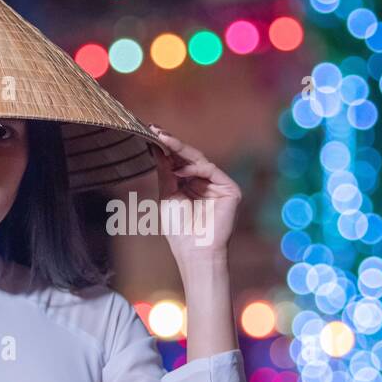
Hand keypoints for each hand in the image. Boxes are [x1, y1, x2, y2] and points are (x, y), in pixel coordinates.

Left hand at [148, 125, 239, 263]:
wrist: (194, 251)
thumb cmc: (179, 229)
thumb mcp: (167, 194)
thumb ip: (165, 171)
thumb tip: (156, 146)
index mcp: (191, 185)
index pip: (179, 162)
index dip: (166, 148)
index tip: (151, 132)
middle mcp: (207, 183)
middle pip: (189, 158)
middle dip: (172, 144)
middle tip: (156, 130)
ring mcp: (219, 186)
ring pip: (199, 160)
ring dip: (180, 150)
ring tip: (163, 142)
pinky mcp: (230, 190)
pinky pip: (211, 170)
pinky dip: (194, 168)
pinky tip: (180, 169)